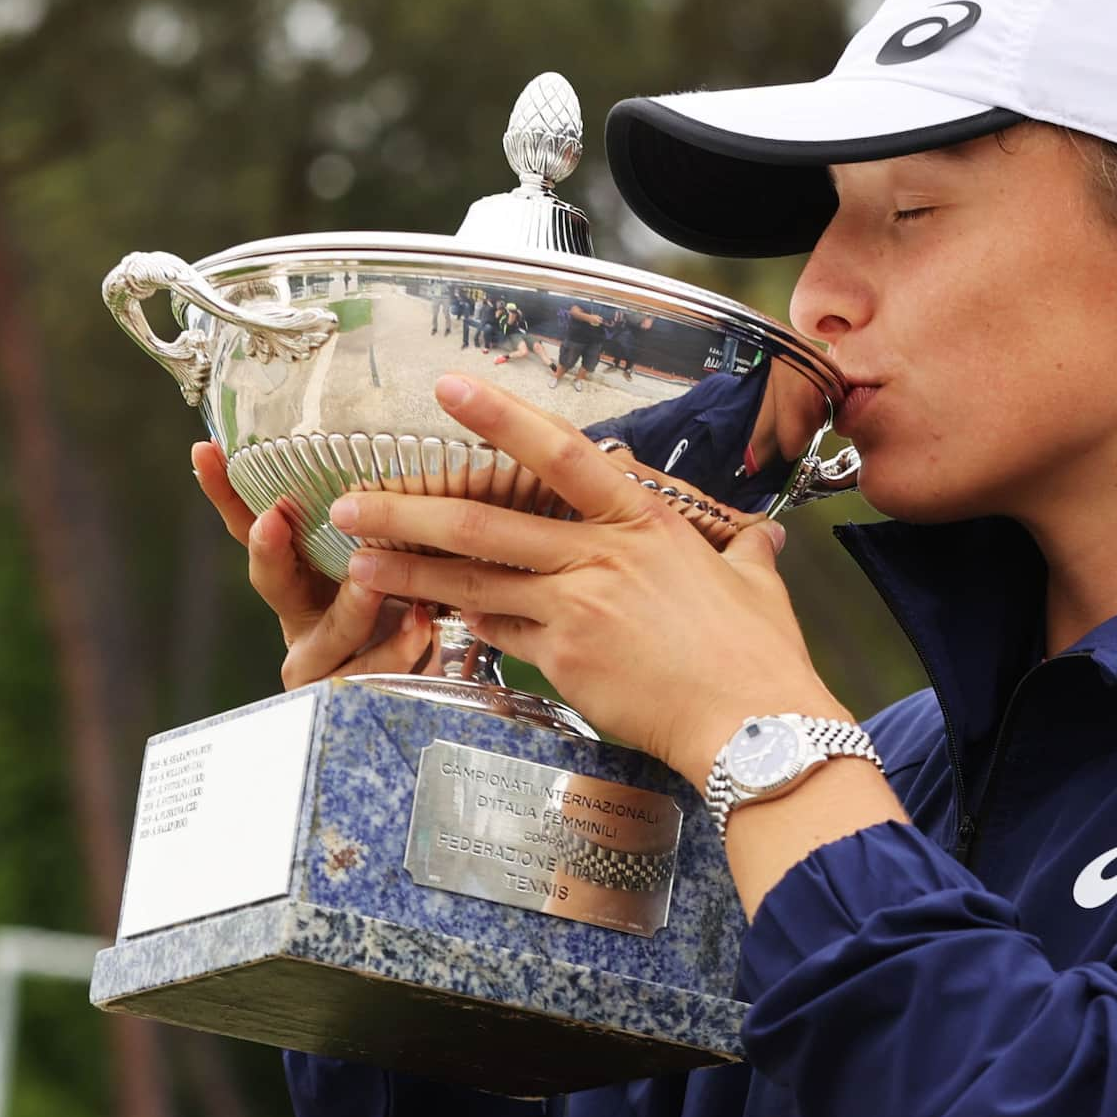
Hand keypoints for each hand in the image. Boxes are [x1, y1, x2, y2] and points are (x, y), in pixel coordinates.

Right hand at [192, 440, 441, 687]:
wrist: (421, 682)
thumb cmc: (402, 600)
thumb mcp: (389, 551)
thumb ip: (378, 518)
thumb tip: (385, 447)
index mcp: (296, 573)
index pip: (249, 526)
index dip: (226, 492)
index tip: (206, 452)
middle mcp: (297, 614)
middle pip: (271, 581)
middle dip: (270, 550)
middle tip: (273, 519)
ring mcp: (320, 659)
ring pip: (329, 634)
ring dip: (351, 607)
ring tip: (371, 585)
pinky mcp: (351, 693)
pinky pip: (371, 673)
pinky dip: (398, 649)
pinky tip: (422, 626)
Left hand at [324, 372, 847, 776]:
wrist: (752, 726)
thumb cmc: (760, 655)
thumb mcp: (754, 583)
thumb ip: (744, 552)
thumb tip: (762, 539)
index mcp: (643, 522)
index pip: (562, 454)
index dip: (502, 418)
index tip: (450, 390)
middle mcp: (600, 557)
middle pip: (484, 524)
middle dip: (409, 510)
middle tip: (355, 501)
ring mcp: (575, 610)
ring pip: (474, 581)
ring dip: (409, 570)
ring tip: (359, 560)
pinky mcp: (563, 661)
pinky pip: (501, 635)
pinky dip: (468, 625)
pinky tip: (432, 619)